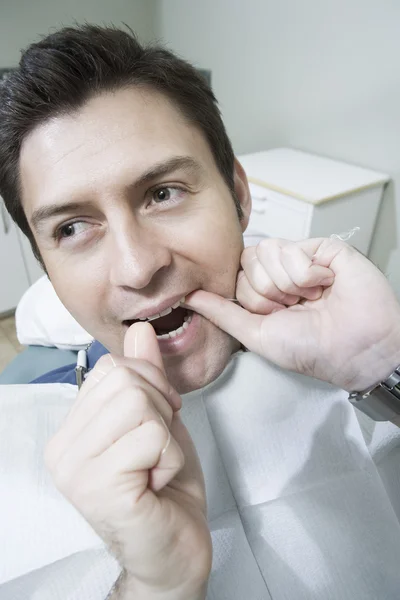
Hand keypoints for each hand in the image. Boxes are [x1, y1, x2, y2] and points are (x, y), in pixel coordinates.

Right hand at [45, 322, 210, 599]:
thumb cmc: (166, 487)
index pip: (111, 368)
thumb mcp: (159, 419)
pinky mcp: (99, 488)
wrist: (176, 549)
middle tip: (159, 448)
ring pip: (139, 404)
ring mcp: (76, 470)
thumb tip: (141, 330)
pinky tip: (157, 484)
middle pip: (126, 381)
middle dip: (161, 409)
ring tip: (155, 467)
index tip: (161, 417)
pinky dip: (170, 458)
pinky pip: (152, 436)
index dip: (151, 384)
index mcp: (71, 430)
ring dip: (166, 436)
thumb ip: (147, 375)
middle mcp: (62, 449)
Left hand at [185, 237, 399, 391]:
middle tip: (294, 308)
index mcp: (264, 291)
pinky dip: (308, 276)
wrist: (355, 348)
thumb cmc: (312, 348)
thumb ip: (221, 312)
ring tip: (311, 298)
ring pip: (268, 252)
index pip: (235, 274)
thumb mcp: (255, 334)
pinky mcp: (323, 248)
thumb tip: (189, 297)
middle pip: (248, 260)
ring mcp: (302, 258)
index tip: (274, 316)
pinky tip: (326, 285)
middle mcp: (281, 272)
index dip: (251, 298)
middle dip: (268, 292)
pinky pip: (294, 250)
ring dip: (289, 285)